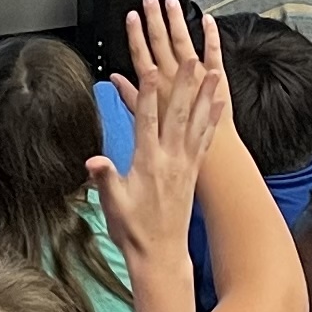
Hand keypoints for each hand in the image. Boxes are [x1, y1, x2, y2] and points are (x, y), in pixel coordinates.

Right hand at [92, 0, 225, 260]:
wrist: (160, 253)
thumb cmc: (133, 229)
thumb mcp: (113, 204)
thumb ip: (105, 179)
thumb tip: (93, 161)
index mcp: (147, 163)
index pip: (146, 121)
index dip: (147, 94)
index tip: (150, 70)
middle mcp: (170, 159)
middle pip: (177, 114)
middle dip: (182, 84)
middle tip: (189, 58)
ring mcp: (185, 164)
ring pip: (196, 121)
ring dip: (204, 95)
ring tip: (213, 71)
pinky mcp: (193, 170)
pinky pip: (205, 138)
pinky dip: (212, 118)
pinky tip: (219, 102)